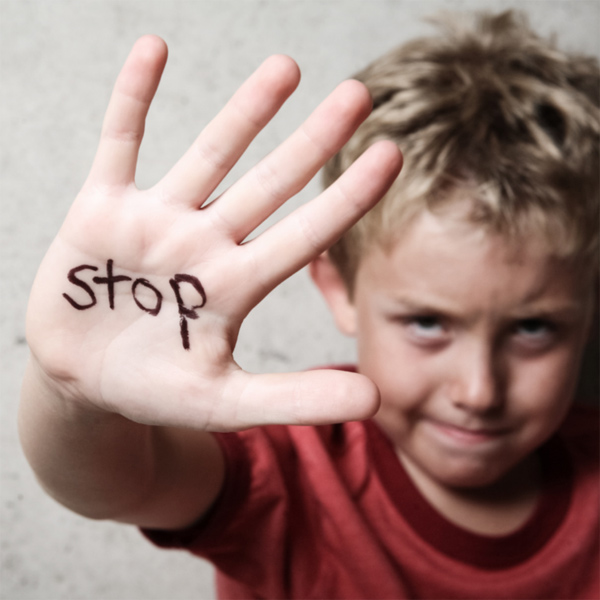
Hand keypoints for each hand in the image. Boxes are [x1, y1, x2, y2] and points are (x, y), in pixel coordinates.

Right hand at [26, 35, 401, 430]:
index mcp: (236, 287)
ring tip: (287, 67)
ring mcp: (155, 223)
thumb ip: (294, 400)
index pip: (303, 236)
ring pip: (208, 157)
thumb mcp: (224, 402)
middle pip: (267, 184)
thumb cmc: (156, 389)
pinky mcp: (102, 210)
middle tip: (359, 95)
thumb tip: (375, 402)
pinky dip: (134, 99)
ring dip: (245, 112)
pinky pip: (120, 144)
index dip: (347, 199)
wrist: (84, 381)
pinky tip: (153, 48)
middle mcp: (204, 245)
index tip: (391, 155)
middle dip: (311, 143)